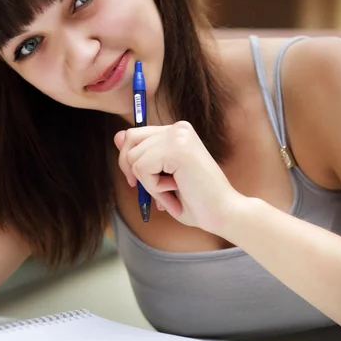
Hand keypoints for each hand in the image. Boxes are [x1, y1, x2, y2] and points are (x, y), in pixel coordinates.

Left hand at [114, 121, 243, 234]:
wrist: (223, 213)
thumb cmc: (196, 200)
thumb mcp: (160, 177)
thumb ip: (141, 156)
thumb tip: (117, 136)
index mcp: (177, 131)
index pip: (134, 135)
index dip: (131, 161)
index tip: (145, 182)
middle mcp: (178, 128)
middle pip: (129, 141)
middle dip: (134, 171)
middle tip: (157, 190)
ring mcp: (178, 136)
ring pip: (134, 159)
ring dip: (149, 184)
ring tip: (174, 191)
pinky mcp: (177, 149)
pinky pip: (142, 169)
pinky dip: (154, 188)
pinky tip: (176, 191)